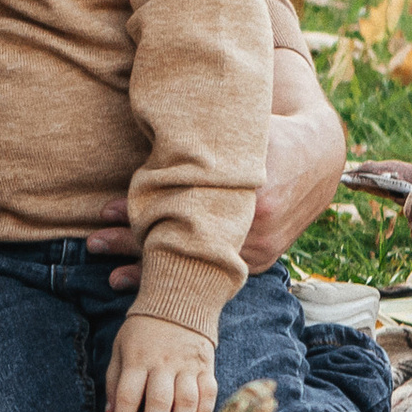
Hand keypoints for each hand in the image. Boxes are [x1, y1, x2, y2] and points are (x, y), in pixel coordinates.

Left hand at [85, 79, 350, 287]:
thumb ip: (201, 138)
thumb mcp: (239, 126)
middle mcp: (258, 227)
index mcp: (252, 193)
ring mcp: (262, 251)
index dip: (139, 211)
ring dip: (151, 269)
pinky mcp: (260, 261)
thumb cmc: (267, 132)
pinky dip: (183, 280)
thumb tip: (151, 131)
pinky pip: (216, 277)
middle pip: (184, 243)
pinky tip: (148, 285)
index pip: (183, 209)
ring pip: (197, 266)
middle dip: (133, 244)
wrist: (318, 155)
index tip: (104, 210)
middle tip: (92, 242)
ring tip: (109, 276)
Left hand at [105, 313, 217, 411]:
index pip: (127, 396)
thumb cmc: (142, 331)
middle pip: (158, 404)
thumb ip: (114, 379)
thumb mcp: (120, 348)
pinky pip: (208, 395)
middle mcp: (163, 364)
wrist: (178, 303)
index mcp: (137, 359)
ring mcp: (187, 366)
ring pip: (186, 403)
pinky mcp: (206, 367)